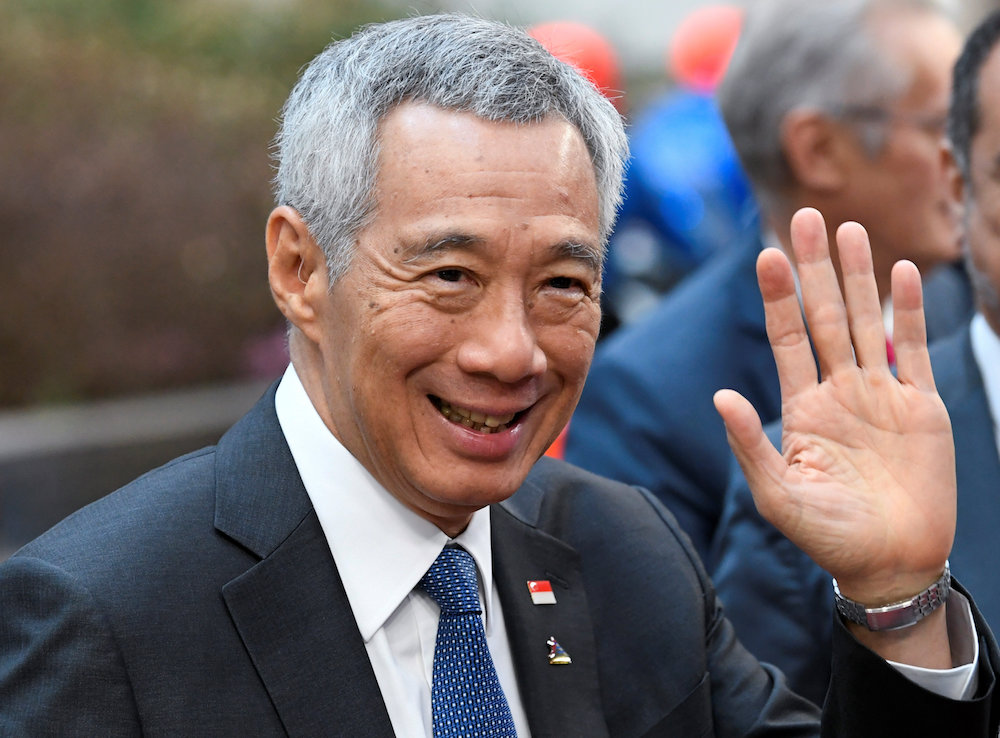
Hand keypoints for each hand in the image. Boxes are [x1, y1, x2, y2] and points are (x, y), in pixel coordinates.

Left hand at [714, 208, 955, 605]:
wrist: (890, 563)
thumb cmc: (829, 536)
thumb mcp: (778, 496)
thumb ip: (751, 445)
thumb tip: (721, 398)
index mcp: (803, 406)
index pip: (788, 339)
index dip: (779, 298)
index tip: (766, 255)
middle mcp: (840, 390)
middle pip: (827, 315)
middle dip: (816, 269)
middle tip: (806, 217)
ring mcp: (882, 394)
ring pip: (869, 322)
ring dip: (860, 277)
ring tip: (849, 230)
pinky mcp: (922, 405)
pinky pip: (914, 350)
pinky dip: (908, 312)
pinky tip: (900, 274)